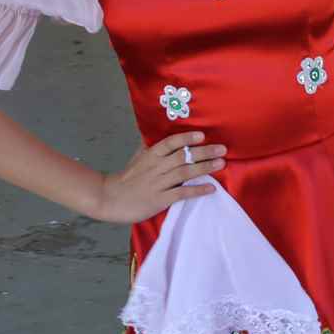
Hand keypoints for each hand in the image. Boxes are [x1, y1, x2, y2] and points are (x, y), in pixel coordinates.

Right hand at [88, 132, 225, 223]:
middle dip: (204, 152)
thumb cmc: (126, 178)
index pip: (170, 143)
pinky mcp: (160, 199)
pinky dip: (197, 190)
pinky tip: (211, 188)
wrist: (110, 198)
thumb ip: (149, 147)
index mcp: (151, 155)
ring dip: (205, 167)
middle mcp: (156, 167)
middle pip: (183, 157)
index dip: (186, 138)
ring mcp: (158, 183)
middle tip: (222, 149)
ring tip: (221, 164)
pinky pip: (182, 193)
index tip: (202, 135)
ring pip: (185, 172)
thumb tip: (157, 134)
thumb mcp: (136, 158)